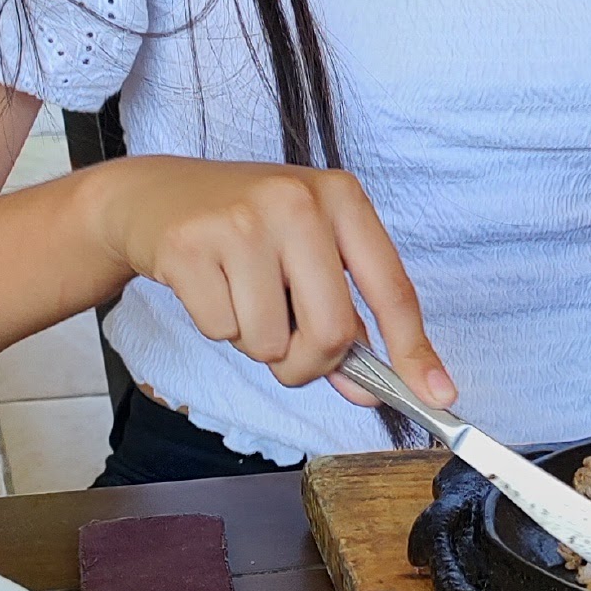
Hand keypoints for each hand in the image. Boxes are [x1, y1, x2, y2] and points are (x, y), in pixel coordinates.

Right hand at [88, 157, 454, 405]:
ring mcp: (241, 221)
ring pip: (270, 342)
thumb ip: (341, 318)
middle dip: (309, 363)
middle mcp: (296, 201)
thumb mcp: (305, 253)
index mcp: (340, 198)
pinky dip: (217, 327)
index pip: (391, 288)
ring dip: (256, 343)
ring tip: (240, 295)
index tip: (436, 394)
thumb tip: (370, 388)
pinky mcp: (191, 245)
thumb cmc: (243, 226)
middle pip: (331, 332)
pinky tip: (208, 285)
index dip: (414, 351)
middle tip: (288, 350)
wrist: (153, 196)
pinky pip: (221, 331)